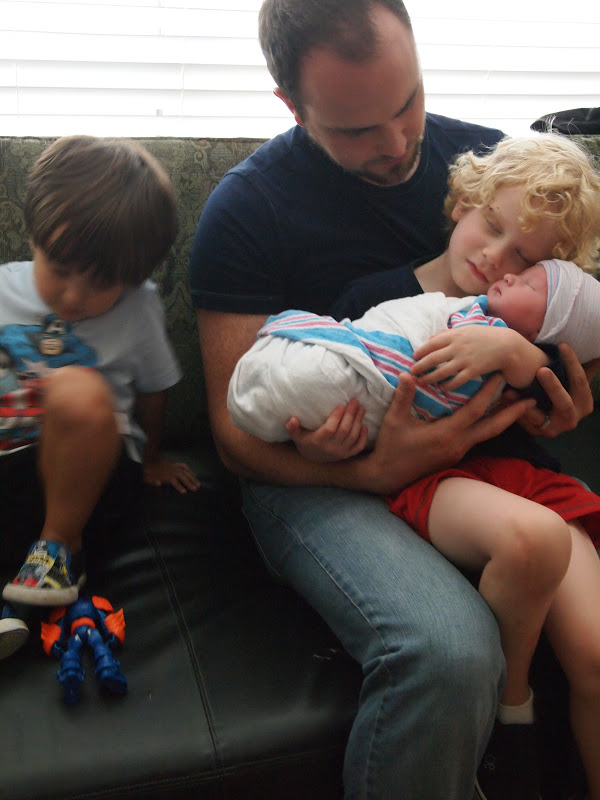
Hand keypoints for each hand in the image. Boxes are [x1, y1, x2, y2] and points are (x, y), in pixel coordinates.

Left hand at [143, 458, 200, 493]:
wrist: (147, 462)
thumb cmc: (147, 473)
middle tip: (196, 488)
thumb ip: (153, 481)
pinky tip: (193, 474)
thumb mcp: (147, 479)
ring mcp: (173, 466)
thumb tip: (158, 483)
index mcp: (164, 474)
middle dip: (190, 482)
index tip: (184, 492)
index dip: (179, 486)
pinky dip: (189, 470)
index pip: (173, 480)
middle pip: (182, 476)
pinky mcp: (174, 464)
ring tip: (198, 483)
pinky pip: (183, 466)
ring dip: (192, 477)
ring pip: (185, 471)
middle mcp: (170, 470)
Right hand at [285, 399, 368, 462]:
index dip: (336, 417)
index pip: (330, 429)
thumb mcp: (297, 436)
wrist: (313, 460)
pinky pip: (358, 447)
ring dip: (358, 421)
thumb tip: (292, 419)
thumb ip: (292, 428)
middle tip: (354, 401)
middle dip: (351, 415)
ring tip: (361, 408)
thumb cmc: (305, 442)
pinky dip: (363, 437)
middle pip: (344, 430)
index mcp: (318, 441)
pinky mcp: (347, 455)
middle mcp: (331, 448)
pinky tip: (364, 426)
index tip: (341, 405)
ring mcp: (340, 453)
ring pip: (352, 436)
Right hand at [358, 373, 536, 494]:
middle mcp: (458, 444)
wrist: (388, 476)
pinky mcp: (455, 455)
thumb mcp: (394, 421)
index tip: (501, 375)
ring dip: (503, 419)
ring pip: (488, 434)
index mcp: (447, 434)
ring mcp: (458, 451)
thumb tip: (406, 374)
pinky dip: (489, 426)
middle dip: (513, 412)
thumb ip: (403, 397)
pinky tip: (492, 417)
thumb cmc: (391, 448)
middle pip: (493, 427)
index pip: (475, 410)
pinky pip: (478, 438)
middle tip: (531, 398)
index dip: (489, 392)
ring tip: (518, 405)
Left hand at [411, 327, 514, 388]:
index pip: (432, 343)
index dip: (421, 351)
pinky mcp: (473, 371)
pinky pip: (456, 381)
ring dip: (429, 378)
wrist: (508, 345)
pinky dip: (447, 386)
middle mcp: (458, 347)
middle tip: (411, 372)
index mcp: (456, 335)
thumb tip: (429, 339)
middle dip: (420, 366)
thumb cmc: (485, 336)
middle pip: (433, 359)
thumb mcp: (466, 330)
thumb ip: (448, 334)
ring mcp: (465, 360)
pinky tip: (441, 388)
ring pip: (442, 372)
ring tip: (422, 382)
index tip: (413, 357)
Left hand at [511, 343, 595, 437]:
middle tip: (541, 370)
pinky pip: (524, 421)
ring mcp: (553, 428)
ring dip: (524, 402)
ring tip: (511, 389)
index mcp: (584, 403)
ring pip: (539, 415)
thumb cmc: (563, 391)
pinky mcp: (536, 432)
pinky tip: (503, 397)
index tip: (562, 346)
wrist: (549, 419)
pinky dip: (513, 409)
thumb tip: (598, 355)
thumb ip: (586, 368)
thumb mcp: (575, 382)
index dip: (572, 363)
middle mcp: (571, 419)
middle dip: (553, 387)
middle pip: (564, 403)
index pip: (581, 382)